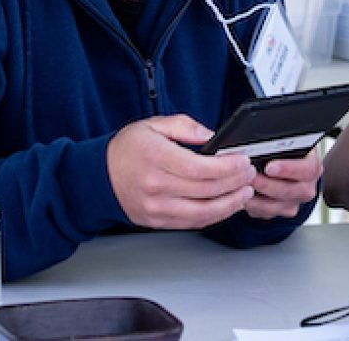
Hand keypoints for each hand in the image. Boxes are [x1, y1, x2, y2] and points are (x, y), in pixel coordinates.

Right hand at [107, 115, 255, 230]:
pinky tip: (225, 205)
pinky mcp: (157, 222)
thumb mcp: (154, 124)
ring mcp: (156, 208)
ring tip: (244, 194)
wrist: (99, 175)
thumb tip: (212, 136)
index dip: (228, 167)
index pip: (200, 168)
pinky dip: (213, 216)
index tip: (243, 161)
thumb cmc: (126, 150)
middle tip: (249, 175)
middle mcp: (155, 186)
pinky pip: (192, 223)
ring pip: (203, 213)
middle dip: (235, 183)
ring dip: (230, 205)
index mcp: (155, 158)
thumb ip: (186, 127)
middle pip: (206, 191)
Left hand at [245, 151, 321, 219]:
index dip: (288, 169)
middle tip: (251, 177)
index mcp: (312, 166)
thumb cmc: (287, 153)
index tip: (269, 167)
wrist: (289, 170)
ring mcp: (296, 201)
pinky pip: (268, 213)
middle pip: (291, 191)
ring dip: (258, 198)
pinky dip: (254, 206)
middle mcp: (307, 186)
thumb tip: (260, 141)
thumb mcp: (287, 144)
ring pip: (278, 205)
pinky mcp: (283, 211)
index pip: (307, 169)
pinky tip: (244, 197)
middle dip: (268, 184)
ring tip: (243, 187)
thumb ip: (278, 144)